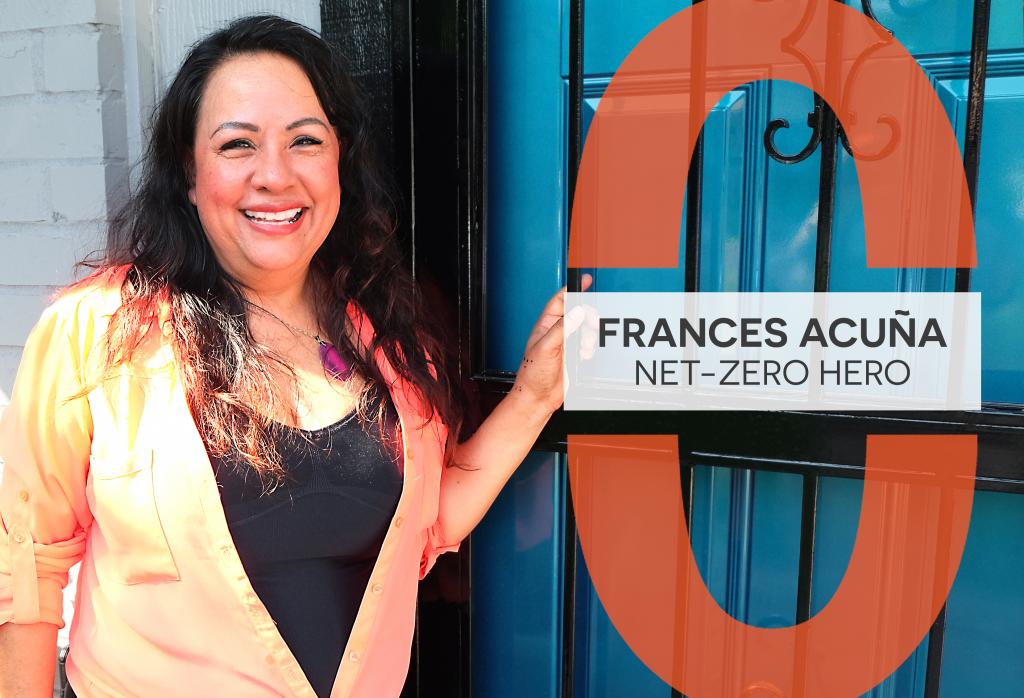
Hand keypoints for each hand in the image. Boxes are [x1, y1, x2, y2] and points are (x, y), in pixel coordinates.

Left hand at [513, 273, 594, 414]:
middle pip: (579, 313)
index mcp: (545, 325)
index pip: (560, 300)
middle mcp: (556, 331)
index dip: (573, 289)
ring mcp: (565, 343)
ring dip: (589, 337)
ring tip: (583, 348)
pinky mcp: (573, 355)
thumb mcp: (546, 347)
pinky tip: (583, 357)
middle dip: (588, 318)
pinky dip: (590, 349)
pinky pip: (588, 344)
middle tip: (591, 326)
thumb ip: (563, 328)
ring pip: (586, 329)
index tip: (585, 281)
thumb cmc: (533, 374)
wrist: (538, 397)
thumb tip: (576, 311)